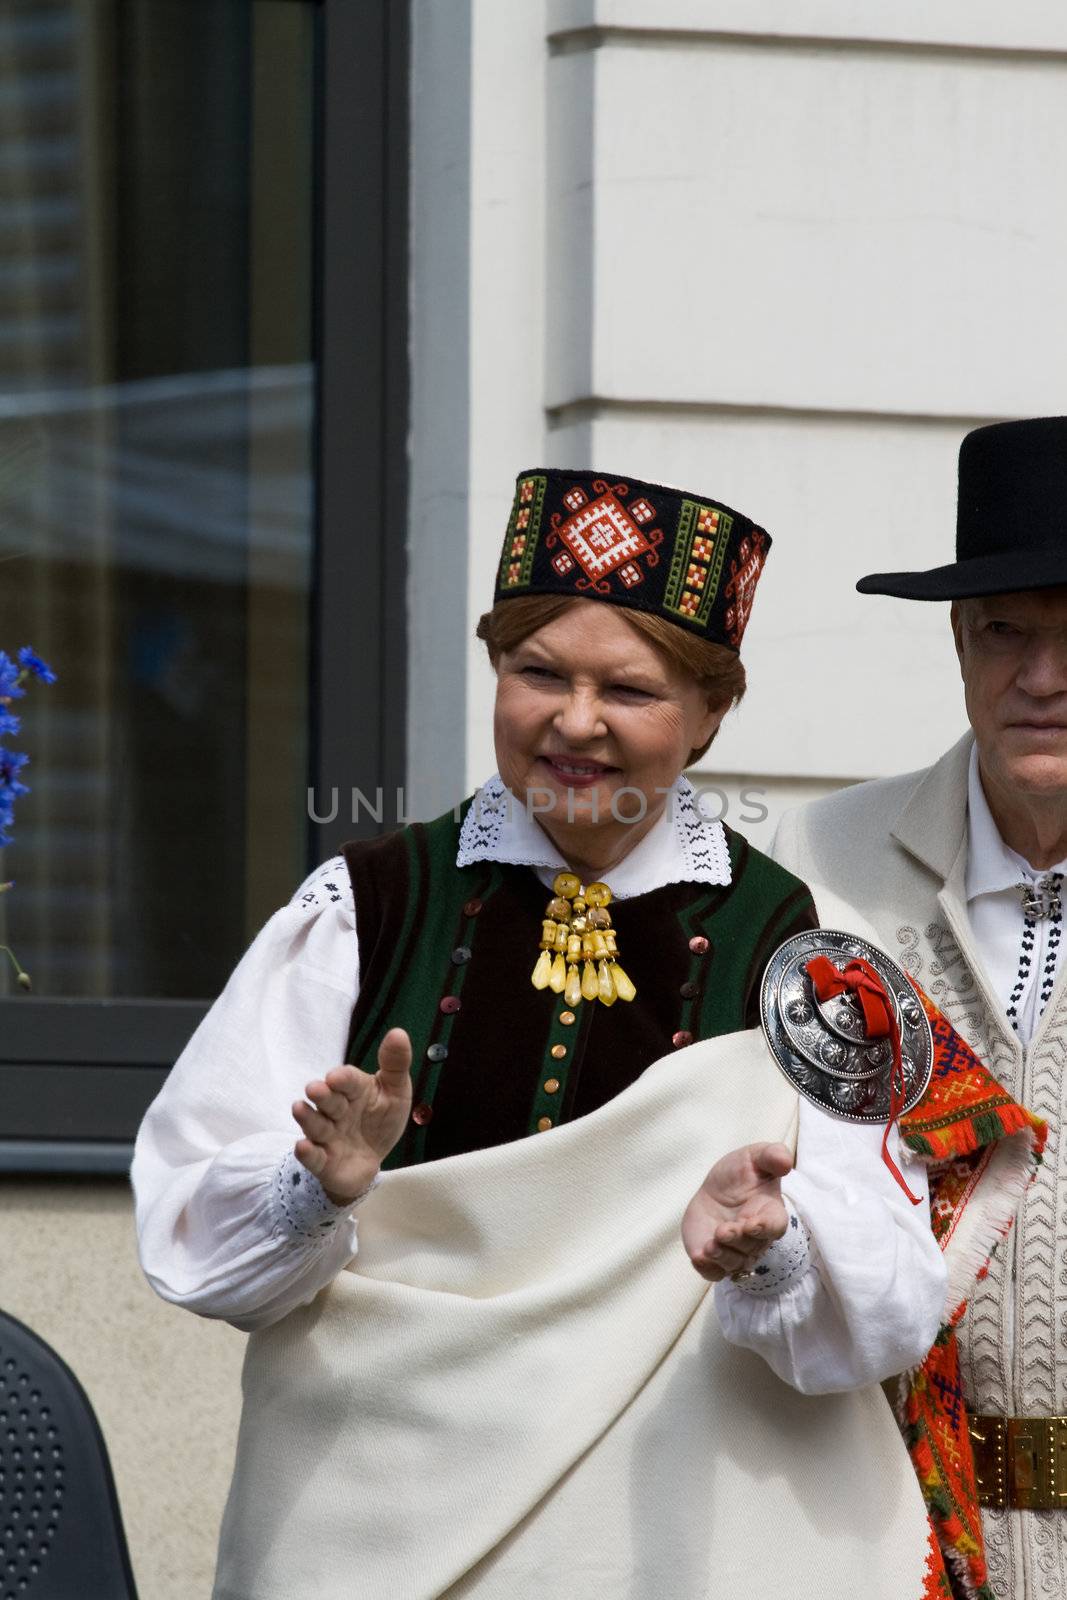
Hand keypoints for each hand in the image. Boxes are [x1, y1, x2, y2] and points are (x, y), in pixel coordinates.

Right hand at [292, 1027, 412, 1204]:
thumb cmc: (381, 1119)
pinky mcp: (324, 1162)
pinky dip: (307, 1153)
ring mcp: (328, 1137)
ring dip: (308, 1118)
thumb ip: (395, 1064)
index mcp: (354, 1091)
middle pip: (328, 1101)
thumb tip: (398, 1032)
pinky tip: (302, 1146)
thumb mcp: (396, 1092)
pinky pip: (314, 1158)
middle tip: (316, 1089)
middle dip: (322, 1095)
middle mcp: (337, 1111)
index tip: (336, 1077)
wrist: (371, 1159)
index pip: (348, 1081)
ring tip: (299, 1108)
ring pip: (316, 1126)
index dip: (343, 1079)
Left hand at [681, 1141, 792, 1282]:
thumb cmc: (742, 1173)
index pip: (773, 1227)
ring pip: (733, 1264)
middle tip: (723, 1230)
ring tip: (710, 1246)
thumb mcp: (756, 1156)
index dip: (763, 1228)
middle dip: (736, 1241)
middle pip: (751, 1247)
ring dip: (722, 1257)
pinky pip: (713, 1273)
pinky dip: (707, 1269)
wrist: (717, 1188)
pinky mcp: (715, 1259)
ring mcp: (735, 1251)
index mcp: (770, 1214)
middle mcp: (755, 1238)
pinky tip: (699, 1257)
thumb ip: (771, 1156)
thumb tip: (785, 1162)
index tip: (750, 1223)